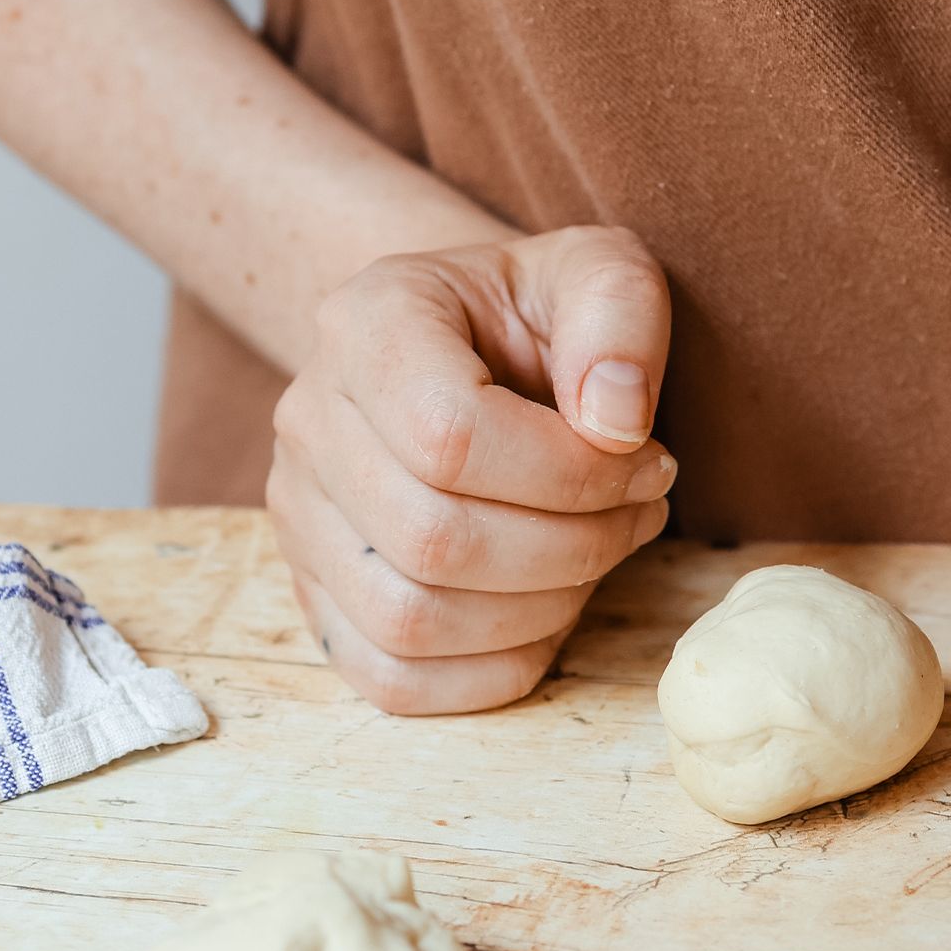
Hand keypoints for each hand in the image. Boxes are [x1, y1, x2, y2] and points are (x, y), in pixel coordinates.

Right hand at [268, 226, 680, 712]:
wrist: (476, 343)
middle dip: (575, 547)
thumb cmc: (542, 314)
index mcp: (368, 324)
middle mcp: (308, 420)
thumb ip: (620, 316)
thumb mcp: (600, 273)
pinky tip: (550, 610)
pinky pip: (391, 677)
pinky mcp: (317, 589)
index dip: (573, 476)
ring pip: (409, 620)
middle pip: (433, 541)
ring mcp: (300, 513)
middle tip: (642, 511)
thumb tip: (616, 424)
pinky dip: (490, 669)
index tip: (650, 460)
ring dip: (540, 611)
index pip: (450, 438)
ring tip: (601, 553)